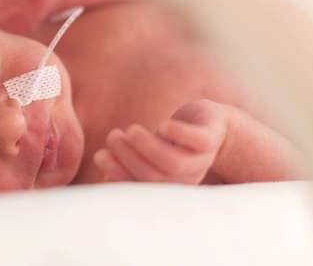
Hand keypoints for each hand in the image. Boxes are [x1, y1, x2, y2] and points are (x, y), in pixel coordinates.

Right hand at [93, 100, 228, 184]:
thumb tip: (101, 167)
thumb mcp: (151, 153)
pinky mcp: (211, 138)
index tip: (100, 155)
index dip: (118, 174)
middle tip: (112, 136)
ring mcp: (201, 159)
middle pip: (154, 176)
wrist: (212, 124)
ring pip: (173, 162)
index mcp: (169, 186)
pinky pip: (198, 141)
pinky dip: (178, 134)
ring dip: (147, 146)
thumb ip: (130, 162)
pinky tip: (163, 126)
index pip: (141, 188)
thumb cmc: (173, 141)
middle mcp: (186, 178)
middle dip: (128, 156)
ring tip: (131, 130)